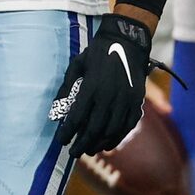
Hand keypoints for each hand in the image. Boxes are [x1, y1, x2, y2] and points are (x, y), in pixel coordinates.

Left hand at [49, 13, 150, 156]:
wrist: (127, 42)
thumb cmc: (97, 53)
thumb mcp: (76, 66)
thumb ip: (66, 89)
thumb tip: (57, 113)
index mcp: (91, 87)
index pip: (76, 117)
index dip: (67, 132)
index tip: (62, 140)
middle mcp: (109, 96)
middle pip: (93, 129)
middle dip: (82, 144)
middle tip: (74, 152)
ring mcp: (125, 100)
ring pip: (111, 131)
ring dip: (99, 144)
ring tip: (89, 150)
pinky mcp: (137, 102)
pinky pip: (127, 126)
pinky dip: (117, 138)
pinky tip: (108, 144)